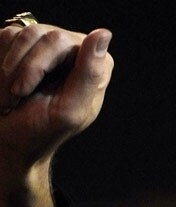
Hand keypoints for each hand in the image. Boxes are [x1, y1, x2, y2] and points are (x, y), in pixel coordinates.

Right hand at [0, 23, 112, 206]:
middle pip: (40, 35)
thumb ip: (89, 75)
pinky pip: (5, 37)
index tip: (27, 91)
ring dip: (7, 69)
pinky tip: (5, 86)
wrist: (7, 141)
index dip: (39, 64)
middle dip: (22, 70)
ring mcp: (48, 49)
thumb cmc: (38, 132)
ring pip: (20, 35)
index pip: (64, 42)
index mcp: (93, 71)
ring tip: (10, 96)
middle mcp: (74, 55)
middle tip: (15, 96)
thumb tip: (103, 34)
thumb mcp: (68, 110)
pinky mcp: (23, 47)